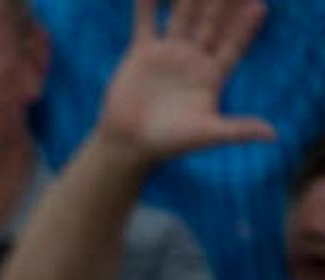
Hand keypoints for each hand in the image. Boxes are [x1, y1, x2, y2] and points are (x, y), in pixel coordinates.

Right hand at [98, 0, 272, 162]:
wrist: (129, 144)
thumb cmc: (169, 143)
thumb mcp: (206, 134)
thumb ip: (237, 130)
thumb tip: (273, 135)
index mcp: (212, 75)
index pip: (234, 45)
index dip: (246, 29)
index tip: (259, 7)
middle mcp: (194, 59)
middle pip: (213, 24)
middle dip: (223, 3)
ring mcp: (169, 54)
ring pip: (183, 17)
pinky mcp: (142, 54)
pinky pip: (146, 24)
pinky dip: (147, 6)